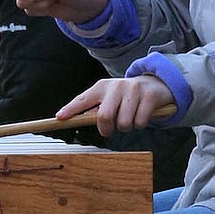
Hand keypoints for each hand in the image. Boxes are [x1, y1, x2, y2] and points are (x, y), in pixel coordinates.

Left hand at [56, 75, 177, 133]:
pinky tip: (142, 115)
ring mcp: (134, 90)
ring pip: (124, 123)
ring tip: (130, 117)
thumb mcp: (110, 98)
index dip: (70, 109)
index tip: (59, 118)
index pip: (83, 99)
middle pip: (104, 117)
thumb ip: (96, 108)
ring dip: (127, 127)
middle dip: (107, 129)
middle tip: (111, 129)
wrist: (155, 84)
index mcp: (102, 86)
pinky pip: (140, 122)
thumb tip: (82, 119)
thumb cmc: (127, 96)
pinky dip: (141, 124)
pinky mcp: (149, 96)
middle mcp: (116, 86)